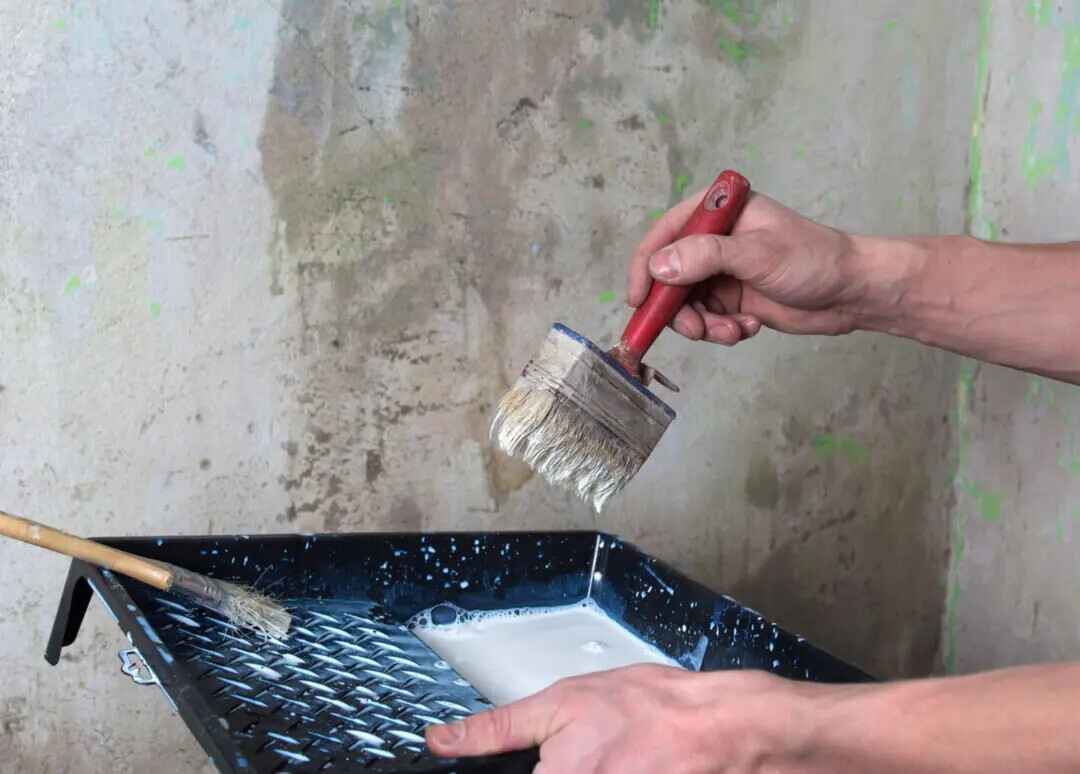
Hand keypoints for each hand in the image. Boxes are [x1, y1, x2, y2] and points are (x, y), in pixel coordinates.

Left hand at [425, 664, 816, 773]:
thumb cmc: (647, 709)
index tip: (549, 756)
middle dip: (554, 766)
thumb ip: (497, 729)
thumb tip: (442, 740)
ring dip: (582, 768)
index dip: (510, 769)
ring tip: (609, 756)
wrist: (716, 727)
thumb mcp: (561, 702)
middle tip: (588, 750)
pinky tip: (621, 764)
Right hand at [627, 191, 863, 344]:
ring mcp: (722, 270)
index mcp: (718, 212)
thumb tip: (659, 267)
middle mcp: (714, 239)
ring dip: (704, 324)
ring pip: (686, 304)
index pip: (665, 233)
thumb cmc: (814, 259)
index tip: (638, 299)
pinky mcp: (733, 298)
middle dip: (679, 308)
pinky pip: (707, 319)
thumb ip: (705, 257)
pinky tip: (749, 328)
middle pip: (669, 276)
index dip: (645, 266)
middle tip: (696, 329)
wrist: (852, 292)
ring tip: (732, 331)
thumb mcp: (756, 254)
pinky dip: (722, 330)